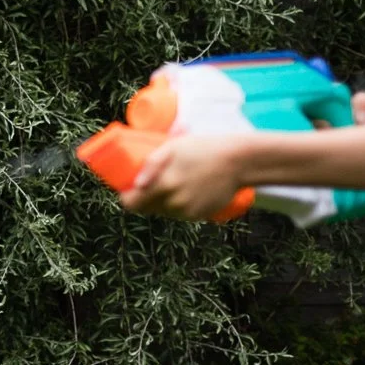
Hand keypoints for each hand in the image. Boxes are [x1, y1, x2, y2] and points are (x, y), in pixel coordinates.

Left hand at [120, 135, 247, 222]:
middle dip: (145, 196)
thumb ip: (152, 165)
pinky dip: (179, 205)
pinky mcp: (200, 216)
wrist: (237, 161)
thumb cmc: (202, 149)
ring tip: (174, 182)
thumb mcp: (173, 147)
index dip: (127, 195)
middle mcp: (174, 203)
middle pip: (146, 208)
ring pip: (164, 211)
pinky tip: (188, 189)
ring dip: (163, 201)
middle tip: (152, 180)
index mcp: (164, 186)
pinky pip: (180, 214)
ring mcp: (188, 212)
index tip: (129, 187)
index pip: (131, 204)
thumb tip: (138, 184)